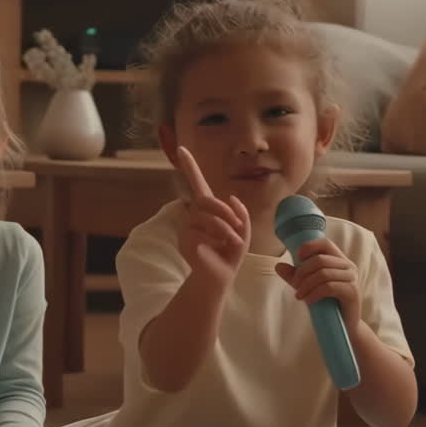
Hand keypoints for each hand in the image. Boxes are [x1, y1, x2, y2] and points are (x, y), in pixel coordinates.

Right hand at [174, 146, 249, 285]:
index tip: (182, 149)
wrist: (220, 277)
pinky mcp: (184, 240)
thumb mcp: (243, 231)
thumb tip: (230, 197)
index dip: (190, 166)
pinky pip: (201, 230)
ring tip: (233, 241)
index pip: (197, 184)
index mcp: (207, 210)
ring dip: (226, 227)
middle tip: (239, 226)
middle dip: (225, 211)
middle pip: (205, 200)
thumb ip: (241, 213)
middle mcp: (193, 215)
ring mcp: (186, 228)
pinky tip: (222, 248)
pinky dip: (219, 237)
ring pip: (205, 216)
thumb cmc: (230, 253)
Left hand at [274, 238, 361, 323]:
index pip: (325, 243)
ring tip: (299, 296)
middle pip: (320, 259)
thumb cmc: (327, 304)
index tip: (297, 258)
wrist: (344, 326)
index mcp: (339, 260)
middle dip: (302, 271)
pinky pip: (329, 287)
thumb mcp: (308, 287)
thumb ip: (295, 276)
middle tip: (294, 285)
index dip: (309, 247)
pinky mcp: (352, 292)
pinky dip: (314, 293)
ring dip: (306, 285)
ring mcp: (352, 279)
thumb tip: (278, 266)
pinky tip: (308, 301)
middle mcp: (348, 266)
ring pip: (323, 273)